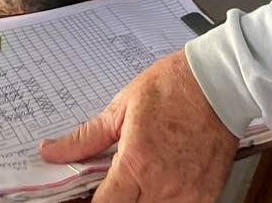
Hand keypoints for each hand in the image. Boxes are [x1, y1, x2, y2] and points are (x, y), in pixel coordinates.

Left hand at [39, 51, 236, 201]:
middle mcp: (162, 185)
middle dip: (120, 200)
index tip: (94, 194)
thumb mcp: (123, 106)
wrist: (220, 81)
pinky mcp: (207, 195)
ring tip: (146, 178)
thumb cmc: (174, 86)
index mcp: (137, 162)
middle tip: (122, 181)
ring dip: (144, 201)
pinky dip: (169, 201)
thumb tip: (52, 151)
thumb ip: (86, 138)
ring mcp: (187, 194)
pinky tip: (166, 183)